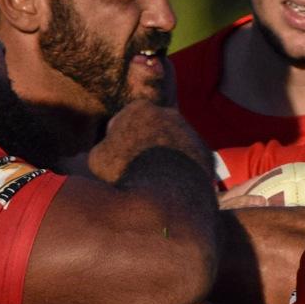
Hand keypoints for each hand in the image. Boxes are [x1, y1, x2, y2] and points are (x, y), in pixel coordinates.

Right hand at [90, 101, 212, 183]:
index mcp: (139, 109)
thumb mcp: (98, 159)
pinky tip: (174, 186)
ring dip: (167, 157)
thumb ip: (103, 149)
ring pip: (174, 143)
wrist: (167, 195)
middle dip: (145, 145)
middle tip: (137, 169)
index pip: (124, 122)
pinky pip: (191, 160)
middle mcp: (169, 114)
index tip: (116, 160)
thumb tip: (106, 151)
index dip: (116, 142)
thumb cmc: (125, 174)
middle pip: (152, 129)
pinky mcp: (206, 153)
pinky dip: (184, 170)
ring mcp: (190, 132)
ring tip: (156, 181)